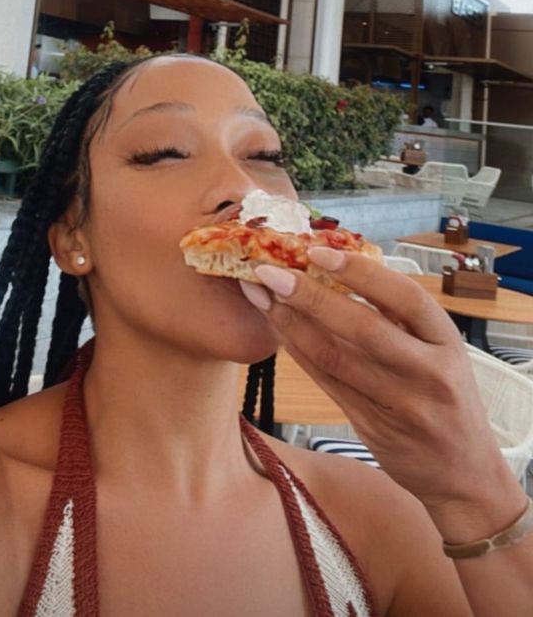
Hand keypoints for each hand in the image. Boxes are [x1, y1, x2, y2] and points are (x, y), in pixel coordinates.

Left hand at [240, 250, 513, 521]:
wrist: (463, 474)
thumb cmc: (446, 396)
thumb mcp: (439, 350)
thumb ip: (399, 316)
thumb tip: (339, 265)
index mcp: (447, 341)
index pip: (405, 298)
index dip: (360, 272)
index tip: (317, 251)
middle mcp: (428, 373)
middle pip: (364, 329)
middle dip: (310, 297)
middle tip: (270, 272)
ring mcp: (401, 405)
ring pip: (336, 359)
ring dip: (292, 324)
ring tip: (261, 296)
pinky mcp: (373, 428)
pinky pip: (327, 384)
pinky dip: (299, 353)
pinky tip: (279, 330)